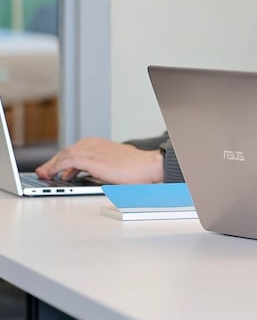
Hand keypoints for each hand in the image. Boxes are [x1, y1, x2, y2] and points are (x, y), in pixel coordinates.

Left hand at [35, 138, 163, 183]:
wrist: (148, 166)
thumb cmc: (137, 168)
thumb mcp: (114, 163)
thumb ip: (99, 165)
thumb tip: (86, 175)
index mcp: (99, 144)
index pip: (73, 150)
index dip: (60, 160)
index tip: (53, 169)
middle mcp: (93, 144)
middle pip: (66, 151)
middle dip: (53, 163)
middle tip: (44, 173)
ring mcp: (92, 150)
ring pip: (64, 155)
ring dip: (52, 165)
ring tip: (47, 176)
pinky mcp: (91, 159)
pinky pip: (67, 161)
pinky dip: (58, 168)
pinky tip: (55, 175)